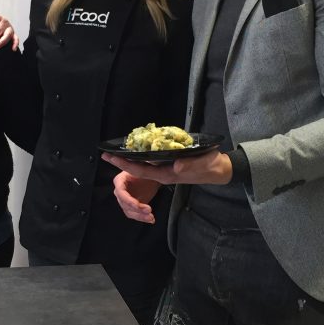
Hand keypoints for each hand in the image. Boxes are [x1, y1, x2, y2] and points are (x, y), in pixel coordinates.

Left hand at [102, 150, 233, 185]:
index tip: (110, 157)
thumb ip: (190, 165)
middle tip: (105, 153)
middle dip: (120, 163)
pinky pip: (150, 163)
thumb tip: (176, 166)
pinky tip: (134, 150)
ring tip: (116, 151)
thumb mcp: (203, 164)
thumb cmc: (210, 166)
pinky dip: (140, 157)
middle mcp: (162, 173)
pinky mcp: (169, 166)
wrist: (218, 171)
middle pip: (136, 169)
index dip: (123, 164)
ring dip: (128, 160)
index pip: (140, 170)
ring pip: (142, 167)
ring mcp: (165, 171)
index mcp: (166, 174)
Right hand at [112, 172, 161, 223]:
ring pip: (129, 212)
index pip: (121, 193)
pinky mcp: (131, 207)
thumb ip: (140, 172)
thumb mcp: (143, 170)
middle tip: (148, 210)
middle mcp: (120, 191)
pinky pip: (134, 215)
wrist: (152, 178)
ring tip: (151, 217)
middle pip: (125, 204)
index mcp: (119, 180)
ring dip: (140, 216)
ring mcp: (124, 200)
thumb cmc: (147, 171)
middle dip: (137, 209)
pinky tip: (150, 219)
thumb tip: (137, 171)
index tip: (138, 205)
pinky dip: (142, 218)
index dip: (129, 200)